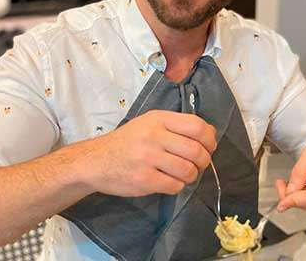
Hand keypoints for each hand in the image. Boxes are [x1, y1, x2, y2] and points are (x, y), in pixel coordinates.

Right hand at [77, 110, 216, 196]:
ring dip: (191, 175)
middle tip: (198, 164)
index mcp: (158, 119)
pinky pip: (174, 186)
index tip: (209, 146)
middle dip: (204, 161)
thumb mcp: (150, 123)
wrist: (95, 161)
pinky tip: (169, 181)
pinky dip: (177, 186)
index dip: (209, 139)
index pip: (197, 126)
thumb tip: (210, 133)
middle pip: (196, 150)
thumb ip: (177, 126)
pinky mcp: (143, 179)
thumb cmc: (128, 141)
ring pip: (188, 170)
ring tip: (183, 174)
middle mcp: (154, 136)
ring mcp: (148, 158)